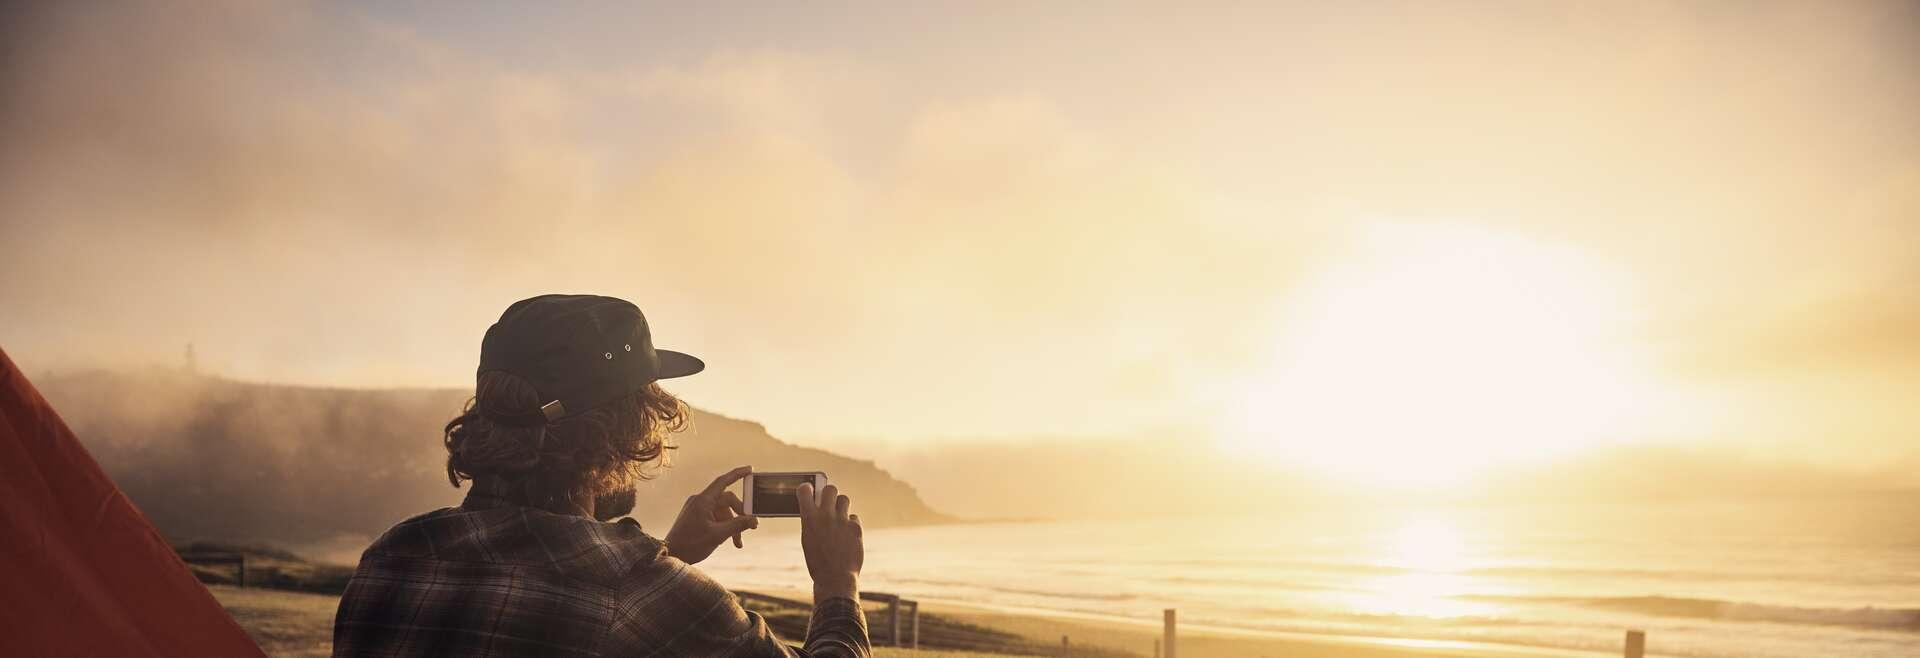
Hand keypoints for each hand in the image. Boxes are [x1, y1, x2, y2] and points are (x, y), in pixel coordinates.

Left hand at [665, 466, 757, 564]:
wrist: (671, 555)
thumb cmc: (691, 545)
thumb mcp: (718, 535)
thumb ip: (738, 526)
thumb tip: (754, 520)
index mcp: (703, 501)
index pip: (723, 482)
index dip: (737, 474)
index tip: (750, 469)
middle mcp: (700, 501)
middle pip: (727, 501)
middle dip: (740, 514)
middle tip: (752, 526)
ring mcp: (698, 509)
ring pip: (723, 512)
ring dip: (733, 525)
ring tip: (737, 542)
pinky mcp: (696, 517)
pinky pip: (715, 517)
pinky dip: (724, 526)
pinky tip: (728, 540)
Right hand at [796, 482, 862, 600]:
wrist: (835, 578)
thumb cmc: (818, 562)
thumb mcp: (808, 540)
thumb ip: (812, 521)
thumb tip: (816, 508)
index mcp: (809, 518)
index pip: (805, 490)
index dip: (807, 488)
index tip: (809, 490)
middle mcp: (825, 515)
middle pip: (830, 489)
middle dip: (829, 494)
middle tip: (828, 502)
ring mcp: (842, 520)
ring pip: (844, 499)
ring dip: (841, 506)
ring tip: (839, 517)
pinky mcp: (856, 527)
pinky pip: (853, 517)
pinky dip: (850, 523)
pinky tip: (847, 534)